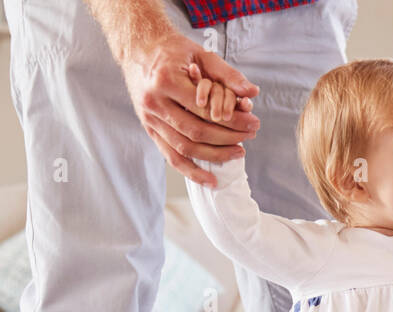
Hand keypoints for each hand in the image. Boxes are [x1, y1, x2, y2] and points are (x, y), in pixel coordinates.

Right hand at [119, 31, 260, 186]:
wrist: (139, 50)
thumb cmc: (173, 51)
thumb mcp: (200, 54)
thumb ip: (227, 74)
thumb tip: (252, 92)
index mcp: (166, 81)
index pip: (205, 110)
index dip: (232, 120)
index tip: (253, 122)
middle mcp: (154, 103)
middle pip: (196, 132)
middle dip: (228, 138)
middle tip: (250, 135)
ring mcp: (149, 119)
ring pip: (185, 148)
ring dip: (214, 155)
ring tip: (238, 152)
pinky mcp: (149, 130)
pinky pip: (171, 157)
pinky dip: (191, 171)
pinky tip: (211, 180)